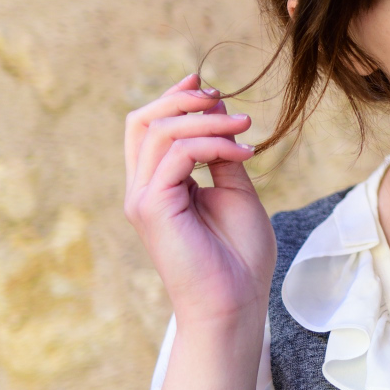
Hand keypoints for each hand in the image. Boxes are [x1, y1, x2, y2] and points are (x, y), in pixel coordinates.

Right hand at [123, 74, 274, 333]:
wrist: (235, 303)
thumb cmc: (238, 256)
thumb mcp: (236, 192)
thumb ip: (222, 155)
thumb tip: (220, 114)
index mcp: (158, 185)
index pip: (148, 128)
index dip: (173, 98)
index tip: (209, 85)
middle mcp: (142, 189)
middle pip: (143, 121)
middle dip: (185, 101)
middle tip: (227, 102)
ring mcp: (143, 199)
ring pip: (160, 132)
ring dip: (208, 121)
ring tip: (247, 130)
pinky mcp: (153, 208)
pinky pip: (177, 155)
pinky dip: (213, 145)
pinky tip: (244, 154)